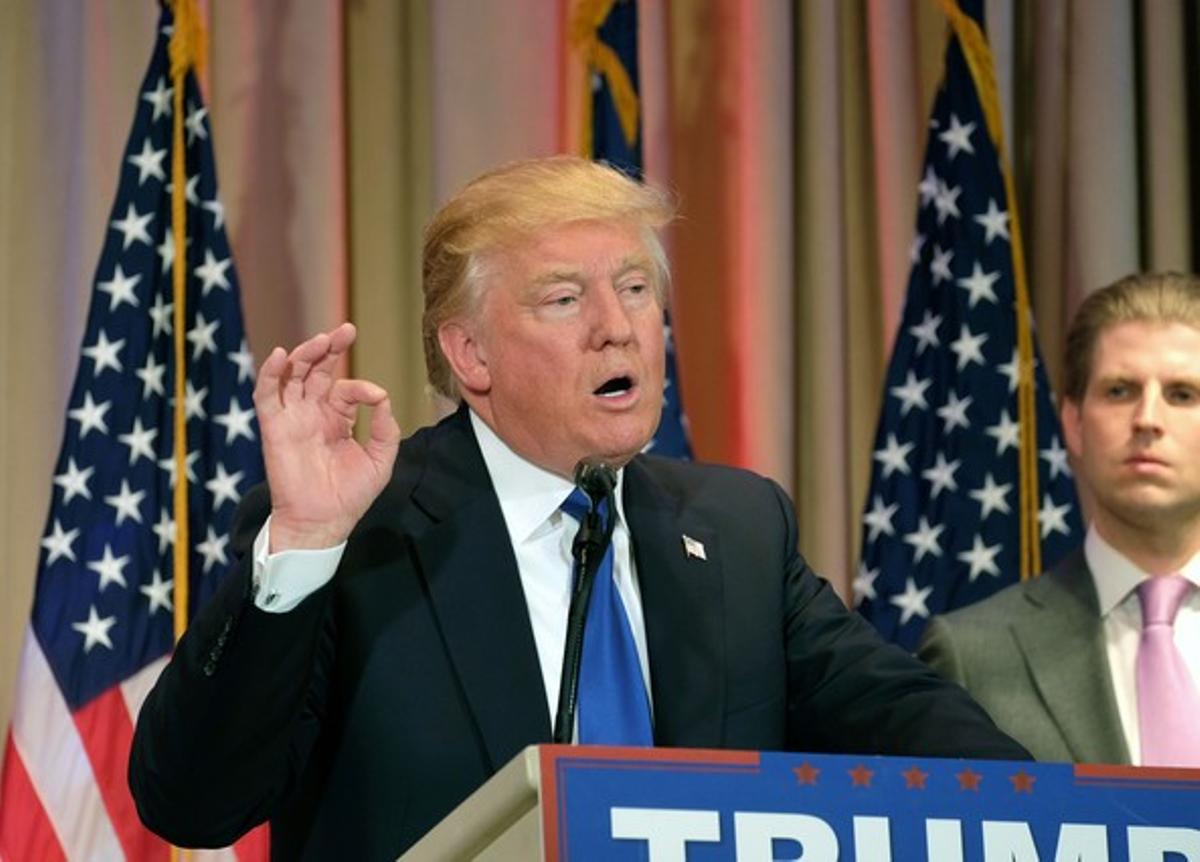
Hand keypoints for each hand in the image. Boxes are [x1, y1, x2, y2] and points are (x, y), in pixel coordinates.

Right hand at [252, 322, 400, 550]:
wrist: (323, 523)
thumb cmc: (350, 496)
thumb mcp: (380, 459)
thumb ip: (385, 428)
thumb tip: (382, 397)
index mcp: (336, 419)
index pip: (345, 388)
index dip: (361, 387)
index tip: (375, 398)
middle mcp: (312, 414)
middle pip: (316, 371)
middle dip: (329, 348)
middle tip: (346, 330)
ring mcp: (292, 418)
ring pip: (292, 376)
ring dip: (305, 354)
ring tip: (322, 340)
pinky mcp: (274, 427)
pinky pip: (266, 395)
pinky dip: (270, 374)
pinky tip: (281, 355)